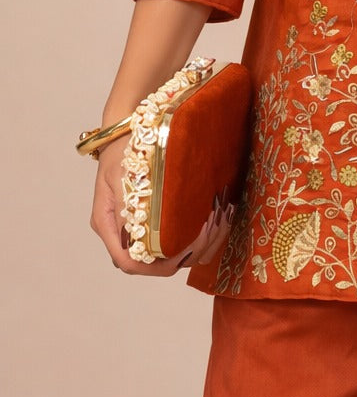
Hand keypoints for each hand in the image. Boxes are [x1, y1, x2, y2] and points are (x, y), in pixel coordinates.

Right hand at [90, 132, 234, 276]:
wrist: (126, 129)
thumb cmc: (124, 148)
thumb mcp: (123, 175)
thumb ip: (127, 209)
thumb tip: (137, 242)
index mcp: (106, 223)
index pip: (129, 262)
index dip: (156, 267)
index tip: (183, 255)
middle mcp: (117, 231)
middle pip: (145, 263)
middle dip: (176, 259)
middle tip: (204, 240)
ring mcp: (131, 226)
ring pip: (157, 255)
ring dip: (185, 251)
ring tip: (209, 232)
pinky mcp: (144, 218)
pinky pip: (163, 239)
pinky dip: (185, 238)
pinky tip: (205, 225)